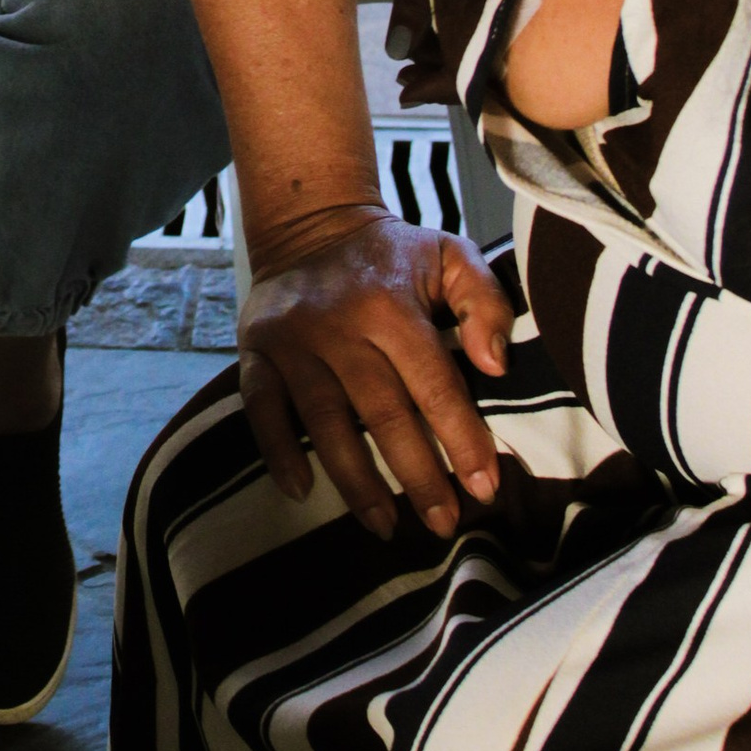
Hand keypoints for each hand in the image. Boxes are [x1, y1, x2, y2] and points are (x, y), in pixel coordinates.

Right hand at [238, 209, 514, 540]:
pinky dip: (278, 452)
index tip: (484, 488)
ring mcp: (293, 340)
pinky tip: (301, 491)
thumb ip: (485, 300)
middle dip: (418, 476)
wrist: (310, 225)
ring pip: (326, 422)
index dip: (462, 441)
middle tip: (443, 523)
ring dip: (357, 481)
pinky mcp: (256, 349)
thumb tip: (495, 364)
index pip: (435, 386)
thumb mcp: (451, 255)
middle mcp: (340, 325)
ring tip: (386, 525)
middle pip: (383, 414)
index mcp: (392, 305)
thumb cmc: (392, 255)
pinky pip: (261, 408)